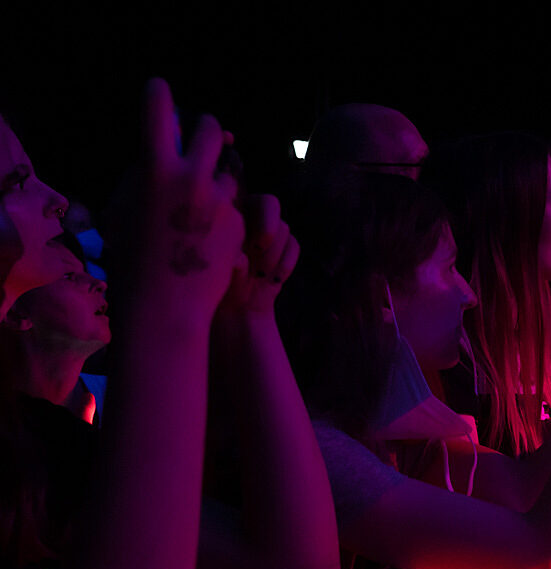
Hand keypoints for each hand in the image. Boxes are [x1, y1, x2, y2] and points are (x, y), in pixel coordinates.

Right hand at [109, 78, 245, 327]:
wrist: (165, 307)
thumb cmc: (130, 260)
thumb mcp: (120, 209)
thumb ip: (140, 175)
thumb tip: (159, 148)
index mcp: (155, 169)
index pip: (158, 111)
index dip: (157, 94)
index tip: (159, 89)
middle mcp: (194, 178)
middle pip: (211, 131)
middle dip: (205, 130)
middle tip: (199, 134)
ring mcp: (222, 201)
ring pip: (224, 174)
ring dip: (213, 183)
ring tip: (193, 214)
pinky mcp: (241, 223)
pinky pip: (231, 208)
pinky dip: (221, 217)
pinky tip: (204, 242)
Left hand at [218, 194, 298, 316]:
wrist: (237, 307)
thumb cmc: (218, 287)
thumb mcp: (219, 275)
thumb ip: (228, 263)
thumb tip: (240, 259)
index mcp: (225, 210)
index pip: (244, 197)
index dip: (259, 219)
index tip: (255, 247)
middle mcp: (248, 214)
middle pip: (271, 204)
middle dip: (269, 231)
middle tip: (260, 257)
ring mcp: (269, 229)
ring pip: (283, 228)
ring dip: (273, 254)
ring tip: (259, 276)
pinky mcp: (284, 245)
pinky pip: (294, 245)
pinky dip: (285, 264)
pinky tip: (272, 280)